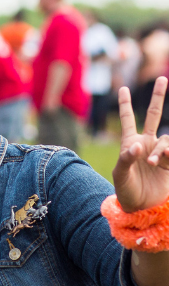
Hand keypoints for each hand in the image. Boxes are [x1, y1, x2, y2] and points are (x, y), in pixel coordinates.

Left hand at [112, 76, 168, 212]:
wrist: (141, 207)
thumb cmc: (125, 190)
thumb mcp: (120, 174)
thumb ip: (127, 158)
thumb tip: (137, 145)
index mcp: (129, 142)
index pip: (127, 119)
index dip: (126, 104)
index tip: (124, 89)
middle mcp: (145, 143)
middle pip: (153, 115)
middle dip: (158, 98)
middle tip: (162, 79)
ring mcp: (159, 151)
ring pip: (166, 139)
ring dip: (161, 149)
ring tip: (153, 162)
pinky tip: (164, 157)